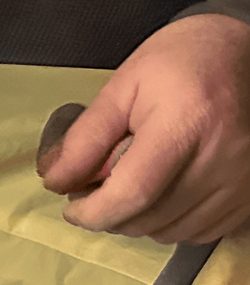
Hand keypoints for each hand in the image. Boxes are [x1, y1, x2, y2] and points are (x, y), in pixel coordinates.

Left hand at [39, 13, 249, 244]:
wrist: (246, 52)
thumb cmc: (182, 62)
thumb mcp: (124, 85)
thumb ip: (86, 137)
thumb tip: (55, 182)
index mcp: (187, 123)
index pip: (132, 194)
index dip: (92, 212)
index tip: (72, 207)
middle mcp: (222, 158)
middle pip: (147, 220)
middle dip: (110, 214)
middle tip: (98, 189)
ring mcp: (241, 181)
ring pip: (170, 232)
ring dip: (139, 220)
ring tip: (133, 185)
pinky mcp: (249, 195)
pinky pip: (198, 232)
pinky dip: (170, 223)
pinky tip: (164, 193)